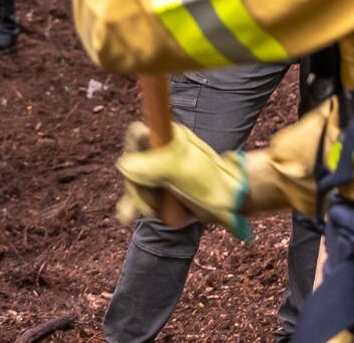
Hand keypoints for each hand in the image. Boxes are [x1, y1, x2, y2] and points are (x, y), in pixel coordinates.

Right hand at [115, 121, 250, 239]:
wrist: (229, 202)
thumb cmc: (209, 180)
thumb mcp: (179, 168)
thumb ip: (149, 164)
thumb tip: (123, 166)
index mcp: (167, 137)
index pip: (137, 135)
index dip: (133, 148)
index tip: (136, 166)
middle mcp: (159, 152)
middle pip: (131, 164)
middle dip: (137, 185)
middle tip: (151, 200)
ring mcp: (158, 173)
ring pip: (134, 183)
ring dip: (139, 199)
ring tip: (153, 211)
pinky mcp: (158, 192)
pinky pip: (138, 197)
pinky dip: (132, 206)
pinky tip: (126, 217)